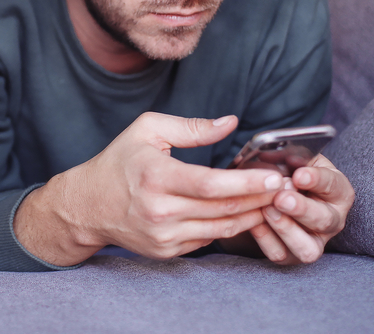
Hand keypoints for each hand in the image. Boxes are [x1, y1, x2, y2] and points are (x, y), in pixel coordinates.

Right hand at [14, 112, 284, 264]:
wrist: (87, 205)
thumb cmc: (119, 162)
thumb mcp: (148, 130)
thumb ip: (192, 128)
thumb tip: (231, 122)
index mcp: (156, 177)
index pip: (212, 184)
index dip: (247, 182)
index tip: (275, 176)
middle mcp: (160, 211)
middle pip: (223, 209)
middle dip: (260, 198)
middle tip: (287, 187)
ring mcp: (163, 236)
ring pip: (221, 229)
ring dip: (252, 215)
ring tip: (275, 200)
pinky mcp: (166, 251)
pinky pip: (208, 241)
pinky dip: (231, 228)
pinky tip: (247, 214)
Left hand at [247, 154, 353, 264]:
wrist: (274, 194)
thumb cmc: (288, 172)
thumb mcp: (294, 159)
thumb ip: (290, 157)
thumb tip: (277, 154)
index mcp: (337, 191)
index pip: (334, 185)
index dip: (317, 180)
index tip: (299, 175)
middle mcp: (332, 220)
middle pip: (324, 219)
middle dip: (301, 209)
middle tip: (281, 198)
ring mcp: (314, 241)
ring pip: (308, 247)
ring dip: (285, 229)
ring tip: (267, 210)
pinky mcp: (292, 255)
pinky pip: (281, 254)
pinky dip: (265, 239)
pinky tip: (254, 223)